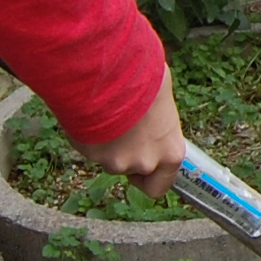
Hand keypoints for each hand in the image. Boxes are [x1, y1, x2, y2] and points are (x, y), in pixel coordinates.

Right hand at [79, 69, 184, 197]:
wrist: (114, 75)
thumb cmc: (144, 81)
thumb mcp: (163, 96)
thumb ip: (161, 118)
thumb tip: (156, 108)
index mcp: (171, 151)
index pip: (159, 185)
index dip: (150, 175)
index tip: (143, 161)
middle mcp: (146, 162)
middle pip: (132, 171)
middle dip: (125, 156)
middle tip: (122, 130)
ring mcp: (116, 162)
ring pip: (109, 160)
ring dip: (107, 144)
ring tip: (109, 114)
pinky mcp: (92, 154)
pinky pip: (90, 148)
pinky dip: (90, 135)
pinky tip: (94, 114)